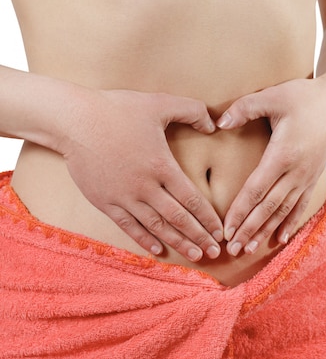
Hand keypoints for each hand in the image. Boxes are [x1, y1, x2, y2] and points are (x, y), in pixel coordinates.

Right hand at [59, 89, 223, 260]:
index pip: (192, 199)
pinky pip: (128, 226)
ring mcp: (124, 197)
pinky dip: (144, 239)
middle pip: (178, 218)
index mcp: (161, 166)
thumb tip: (214, 125)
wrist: (72, 120)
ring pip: (156, 227)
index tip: (220, 232)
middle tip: (216, 252)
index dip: (208, 218)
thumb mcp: (160, 103)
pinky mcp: (105, 202)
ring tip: (195, 255)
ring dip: (178, 243)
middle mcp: (145, 187)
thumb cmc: (117, 109)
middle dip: (199, 237)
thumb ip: (192, 111)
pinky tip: (158, 250)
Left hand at [216, 78, 325, 255]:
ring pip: (284, 211)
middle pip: (268, 207)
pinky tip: (280, 238)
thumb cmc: (305, 96)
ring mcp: (307, 176)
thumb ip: (243, 108)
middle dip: (249, 229)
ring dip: (265, 231)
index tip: (226, 229)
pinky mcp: (314, 176)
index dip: (240, 211)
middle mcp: (296, 171)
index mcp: (283, 154)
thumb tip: (218, 122)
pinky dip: (289, 223)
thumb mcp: (272, 96)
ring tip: (249, 249)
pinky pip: (301, 205)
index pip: (257, 190)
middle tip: (231, 249)